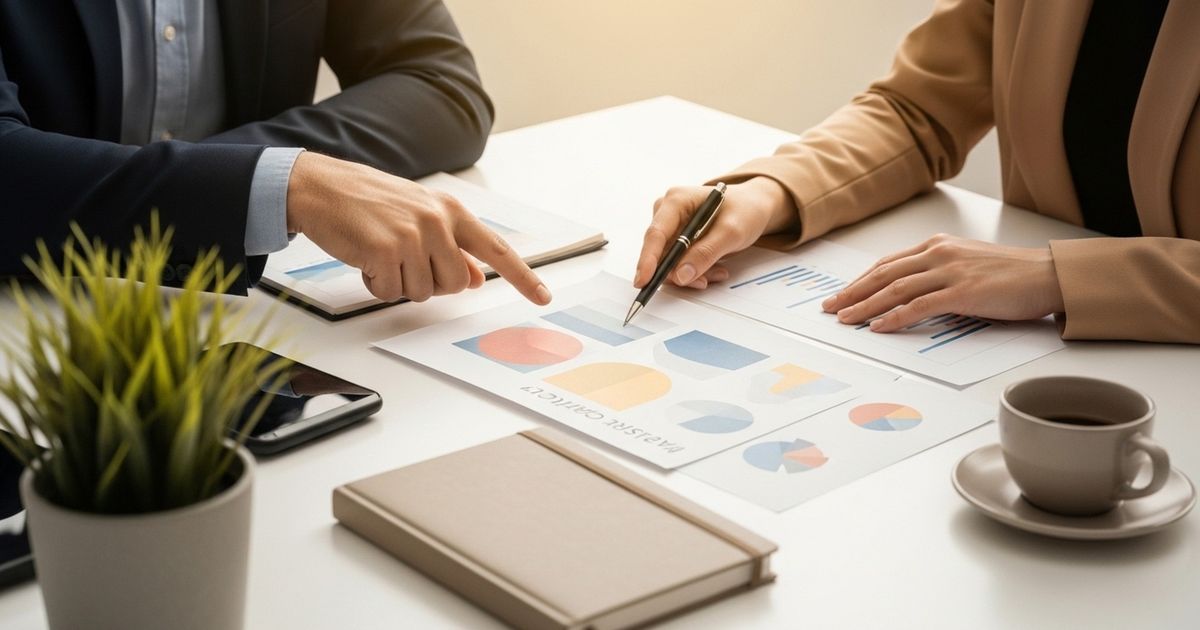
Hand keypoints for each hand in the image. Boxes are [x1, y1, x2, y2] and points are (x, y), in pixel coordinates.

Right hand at [285, 152, 550, 304]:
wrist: (320, 186)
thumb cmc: (368, 202)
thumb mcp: (419, 218)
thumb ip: (452, 247)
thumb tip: (476, 279)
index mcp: (450, 211)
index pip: (496, 249)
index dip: (522, 277)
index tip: (542, 296)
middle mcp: (437, 221)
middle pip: (454, 285)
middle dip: (428, 283)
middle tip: (402, 261)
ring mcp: (412, 235)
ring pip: (422, 293)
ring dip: (398, 283)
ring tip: (380, 254)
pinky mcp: (385, 250)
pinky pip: (390, 292)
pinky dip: (374, 283)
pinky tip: (364, 258)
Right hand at [634, 177, 798, 289]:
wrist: (753, 208)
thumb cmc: (745, 210)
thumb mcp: (732, 231)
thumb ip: (706, 253)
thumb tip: (680, 276)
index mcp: (676, 200)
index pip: (656, 233)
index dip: (647, 259)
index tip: (644, 281)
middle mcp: (667, 212)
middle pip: (660, 252)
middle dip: (680, 271)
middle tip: (705, 281)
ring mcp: (670, 227)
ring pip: (669, 262)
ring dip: (692, 273)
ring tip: (718, 271)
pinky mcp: (676, 240)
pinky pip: (677, 264)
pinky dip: (695, 271)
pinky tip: (714, 268)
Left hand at [821, 234, 1064, 330]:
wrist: (1048, 274)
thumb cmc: (1013, 273)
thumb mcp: (968, 264)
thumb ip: (940, 273)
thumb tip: (913, 295)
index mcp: (938, 245)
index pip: (889, 263)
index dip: (862, 279)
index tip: (843, 293)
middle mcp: (939, 254)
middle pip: (884, 274)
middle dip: (853, 291)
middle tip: (831, 307)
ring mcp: (949, 271)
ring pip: (895, 289)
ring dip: (866, 305)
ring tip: (846, 319)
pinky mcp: (962, 292)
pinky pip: (919, 306)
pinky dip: (894, 317)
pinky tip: (878, 327)